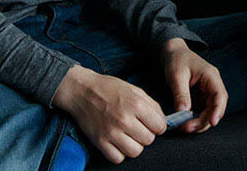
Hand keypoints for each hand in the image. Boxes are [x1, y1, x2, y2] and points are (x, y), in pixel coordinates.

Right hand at [52, 65, 166, 163]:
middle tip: (138, 127)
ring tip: (129, 135)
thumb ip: (152, 105)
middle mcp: (124, 119)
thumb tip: (163, 121)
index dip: (158, 125)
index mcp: (136, 104)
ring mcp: (111, 132)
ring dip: (134, 145)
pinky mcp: (99, 141)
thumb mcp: (135, 90)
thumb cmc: (109, 88)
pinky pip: (118, 158)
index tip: (151, 123)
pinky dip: (119, 153)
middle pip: (149, 140)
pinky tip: (118, 142)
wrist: (82, 90)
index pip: (160, 126)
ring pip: (135, 152)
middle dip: (146, 134)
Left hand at [161, 38, 227, 133]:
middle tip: (187, 128)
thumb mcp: (176, 75)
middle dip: (204, 120)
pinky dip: (195, 119)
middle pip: (216, 107)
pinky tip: (185, 123)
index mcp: (211, 76)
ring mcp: (207, 91)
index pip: (220, 95)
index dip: (218, 110)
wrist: (173, 53)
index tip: (212, 122)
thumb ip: (181, 94)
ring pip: (210, 111)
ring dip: (200, 122)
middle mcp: (212, 85)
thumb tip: (183, 112)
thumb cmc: (176, 60)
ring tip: (185, 128)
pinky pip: (202, 111)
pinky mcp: (201, 97)